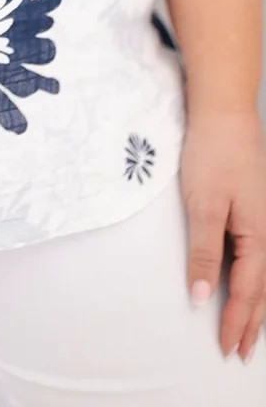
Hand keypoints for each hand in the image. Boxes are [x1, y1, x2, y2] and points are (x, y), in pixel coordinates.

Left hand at [180, 109, 265, 362]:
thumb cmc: (213, 153)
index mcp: (257, 235)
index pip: (248, 291)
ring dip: (258, 302)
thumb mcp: (203, 204)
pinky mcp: (256, 204)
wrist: (225, 111)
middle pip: (263, 288)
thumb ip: (204, 251)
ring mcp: (264, 216)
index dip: (236, 321)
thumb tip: (202, 297)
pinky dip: (256, 276)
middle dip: (252, 321)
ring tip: (249, 327)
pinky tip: (250, 278)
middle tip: (240, 352)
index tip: (226, 347)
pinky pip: (259, 252)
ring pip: (265, 272)